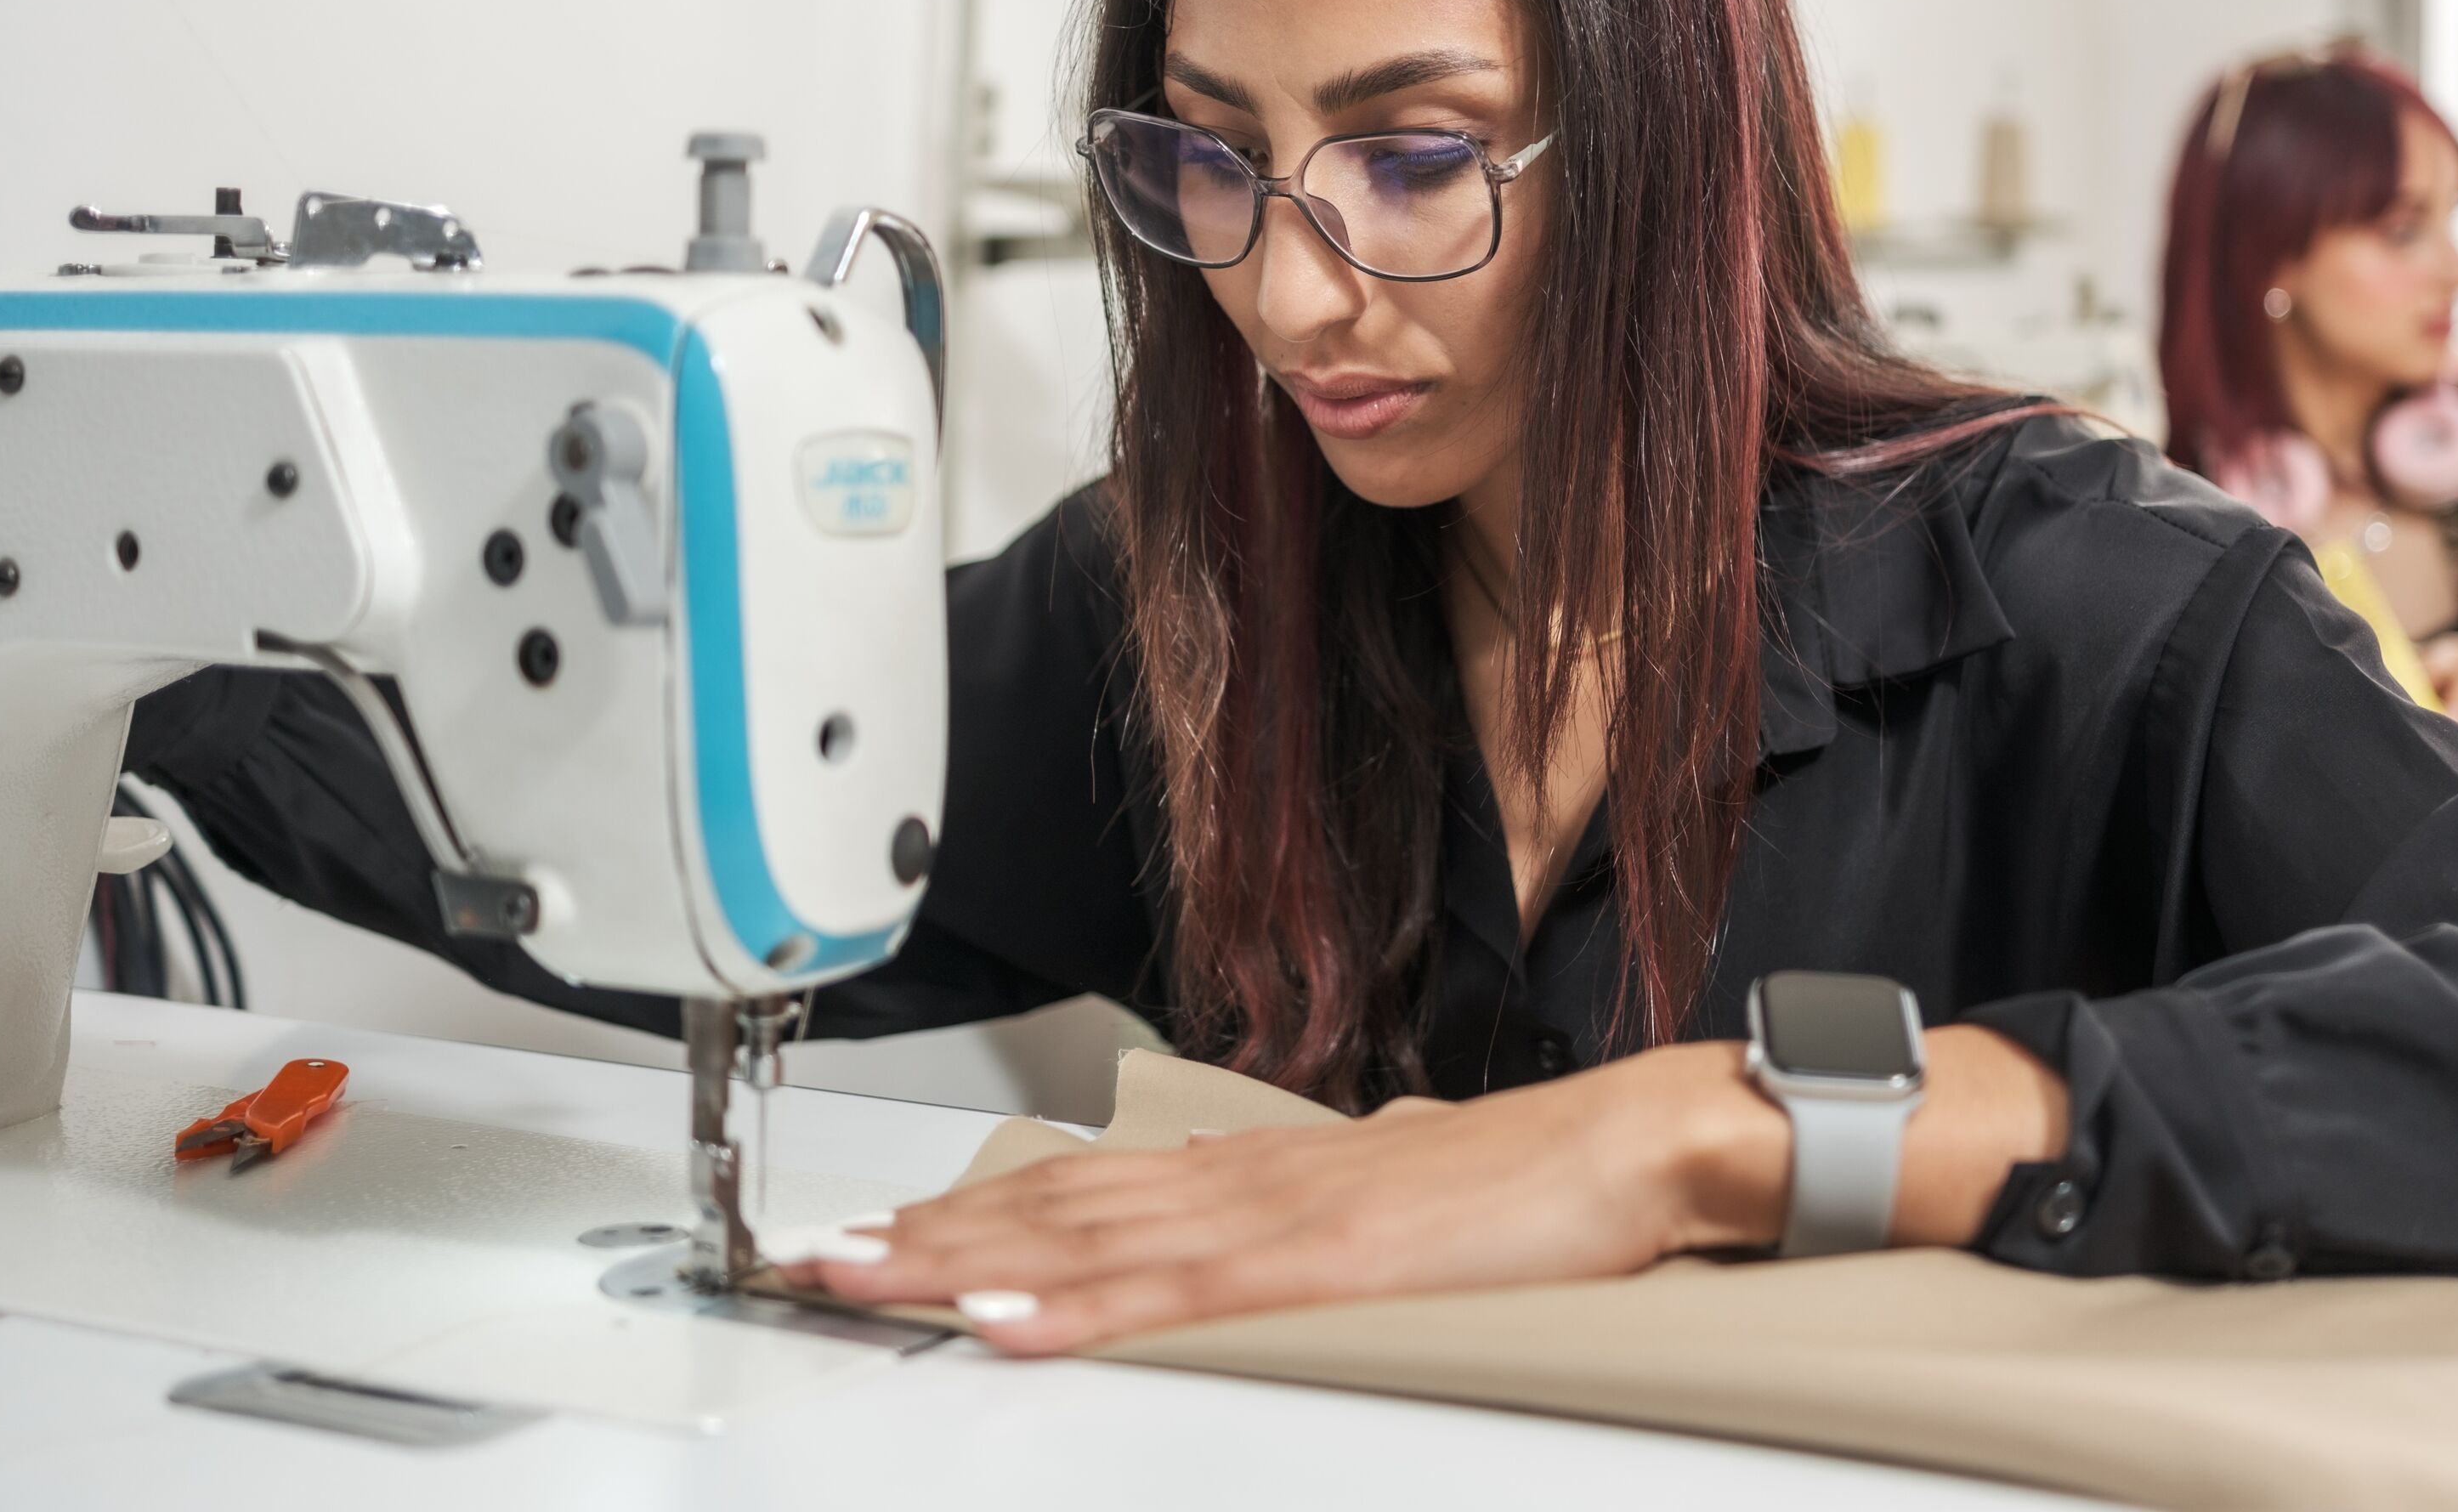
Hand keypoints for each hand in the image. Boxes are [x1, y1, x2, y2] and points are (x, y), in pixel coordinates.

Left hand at [778, 1028, 2062, 1353]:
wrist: (1643, 1142)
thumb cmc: (1540, 1178)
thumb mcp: (1415, 1195)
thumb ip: (1343, 1208)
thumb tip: (1307, 1213)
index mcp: (1269, 1172)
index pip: (1091, 1190)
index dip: (976, 1214)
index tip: (882, 1232)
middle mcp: (1256, 1181)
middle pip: (1061, 1207)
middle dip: (929, 1239)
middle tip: (814, 1260)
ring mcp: (1289, 1215)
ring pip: (1095, 1237)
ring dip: (968, 1264)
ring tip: (868, 1284)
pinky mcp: (1333, 1259)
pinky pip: (1186, 1288)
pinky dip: (1086, 1299)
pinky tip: (1012, 1315)